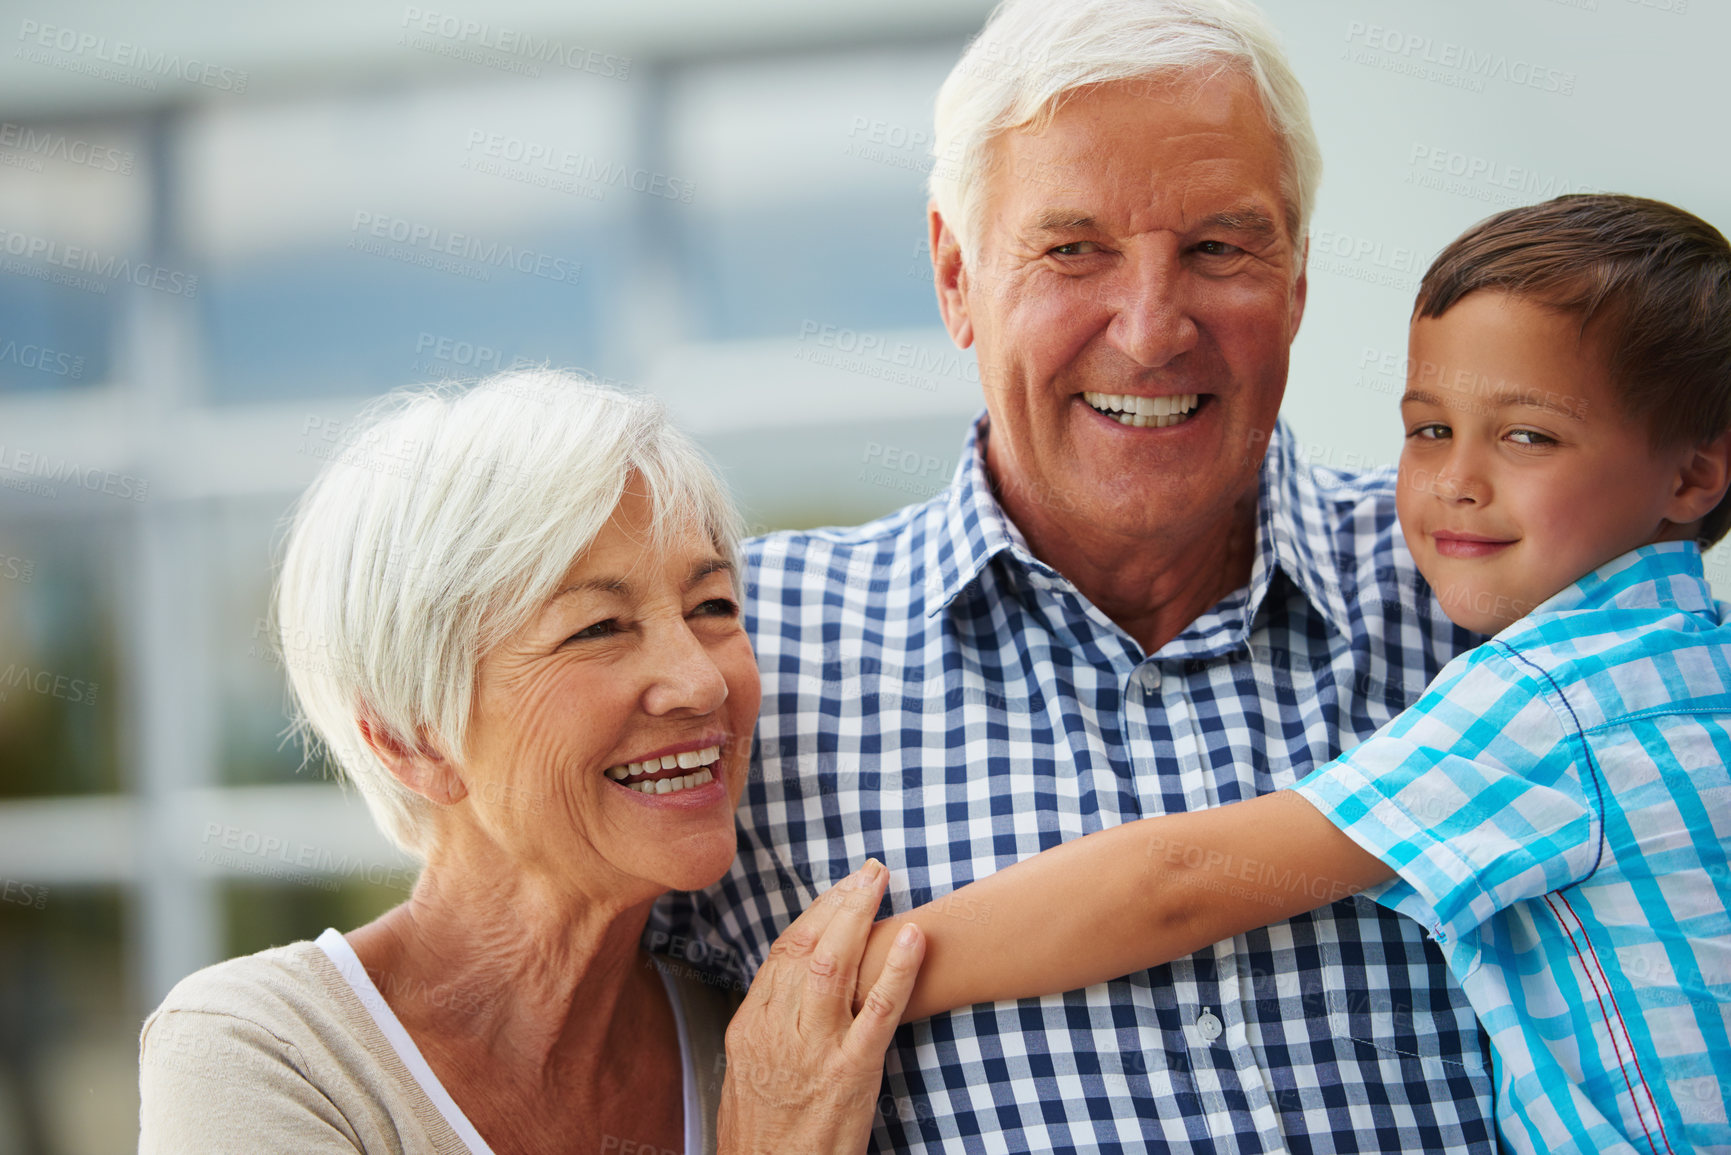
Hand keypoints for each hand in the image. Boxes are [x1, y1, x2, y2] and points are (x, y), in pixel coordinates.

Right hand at [717, 859, 925, 1153]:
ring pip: (836, 965)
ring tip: (882, 885)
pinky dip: (898, 970)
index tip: (839, 891)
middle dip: (839, 902)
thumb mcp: (747, 1074)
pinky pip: (879, 1011)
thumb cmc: (763, 1137)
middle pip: (807, 947)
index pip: (782, 952)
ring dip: (861, 917)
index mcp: (751, 1027)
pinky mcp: (852, 1071)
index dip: (814, 914)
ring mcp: (815, 1049)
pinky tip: (915, 938)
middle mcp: (779, 1030)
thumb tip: (789, 989)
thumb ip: (769, 1027)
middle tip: (868, 873)